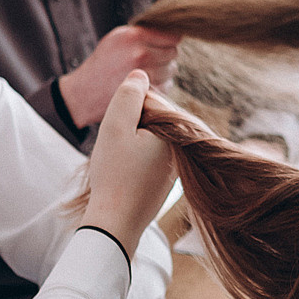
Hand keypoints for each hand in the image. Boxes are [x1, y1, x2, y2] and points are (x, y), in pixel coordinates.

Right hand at [58, 25, 182, 127]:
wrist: (84, 93)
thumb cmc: (103, 63)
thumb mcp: (117, 39)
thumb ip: (142, 33)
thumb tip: (172, 30)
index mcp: (133, 36)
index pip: (171, 35)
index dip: (169, 40)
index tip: (164, 44)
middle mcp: (140, 53)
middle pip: (173, 52)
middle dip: (165, 56)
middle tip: (150, 60)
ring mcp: (145, 74)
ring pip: (171, 70)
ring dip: (163, 72)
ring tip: (145, 72)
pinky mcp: (147, 92)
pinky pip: (166, 86)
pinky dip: (159, 86)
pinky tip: (142, 85)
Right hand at [80, 71, 174, 257]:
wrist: (116, 223)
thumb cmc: (115, 175)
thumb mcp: (115, 126)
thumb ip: (128, 95)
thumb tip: (141, 75)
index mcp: (177, 132)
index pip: (149, 100)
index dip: (124, 111)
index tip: (117, 135)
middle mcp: (183, 148)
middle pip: (150, 118)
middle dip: (128, 125)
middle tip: (116, 149)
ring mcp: (176, 165)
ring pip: (147, 136)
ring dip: (128, 141)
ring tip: (117, 161)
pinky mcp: (165, 178)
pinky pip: (147, 155)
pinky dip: (132, 157)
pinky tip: (123, 172)